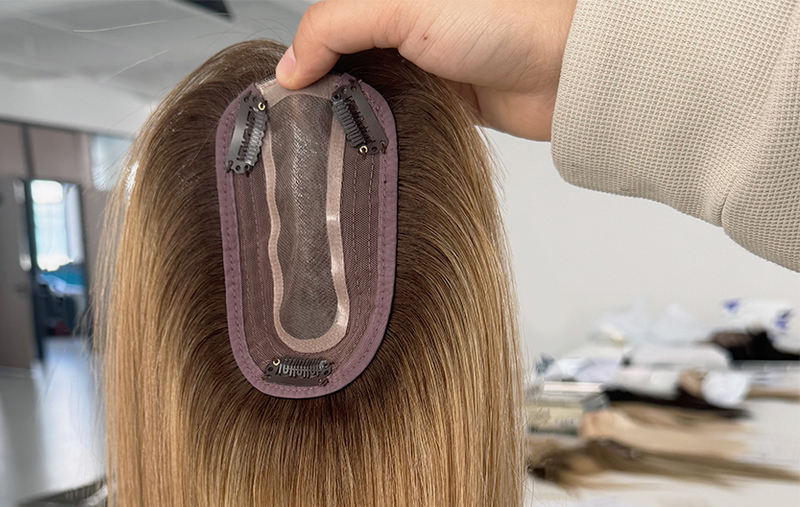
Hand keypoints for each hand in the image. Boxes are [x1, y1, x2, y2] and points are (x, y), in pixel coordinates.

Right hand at [276, 0, 576, 140]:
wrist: (566, 69)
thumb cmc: (506, 19)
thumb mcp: (402, 6)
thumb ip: (336, 26)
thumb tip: (289, 65)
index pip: (327, 24)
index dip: (304, 55)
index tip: (288, 92)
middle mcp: (403, 24)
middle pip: (342, 64)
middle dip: (326, 93)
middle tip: (312, 123)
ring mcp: (421, 66)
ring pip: (366, 99)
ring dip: (353, 120)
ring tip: (340, 139)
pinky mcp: (438, 104)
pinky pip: (395, 123)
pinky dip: (382, 137)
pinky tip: (372, 146)